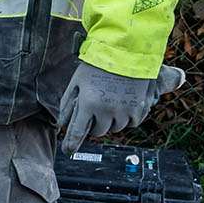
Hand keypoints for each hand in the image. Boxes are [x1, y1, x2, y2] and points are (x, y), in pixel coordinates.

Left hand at [57, 62, 186, 154]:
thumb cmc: (99, 64)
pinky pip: (132, 123)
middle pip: (98, 131)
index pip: (77, 132)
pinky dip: (127, 117)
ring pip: (115, 128)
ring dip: (111, 120)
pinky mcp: (140, 109)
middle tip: (96, 108)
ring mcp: (125, 111)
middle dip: (94, 124)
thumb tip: (62, 121)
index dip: (71, 144)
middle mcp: (107, 111)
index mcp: (88, 103)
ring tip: (111, 99)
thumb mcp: (78, 80)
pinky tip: (124, 101)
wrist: (129, 51)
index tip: (68, 151)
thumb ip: (69, 102)